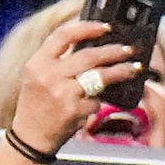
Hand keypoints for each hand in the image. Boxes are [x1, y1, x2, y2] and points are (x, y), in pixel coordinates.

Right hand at [9, 17, 138, 156]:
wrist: (30, 136)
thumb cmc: (37, 103)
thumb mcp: (38, 76)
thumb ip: (59, 60)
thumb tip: (94, 44)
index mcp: (37, 63)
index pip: (63, 35)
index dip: (87, 27)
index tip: (106, 27)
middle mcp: (49, 75)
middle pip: (88, 56)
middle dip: (114, 51)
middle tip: (129, 49)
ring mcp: (62, 93)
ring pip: (100, 76)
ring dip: (121, 70)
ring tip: (134, 68)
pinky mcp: (74, 109)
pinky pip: (97, 100)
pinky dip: (100, 101)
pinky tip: (98, 102)